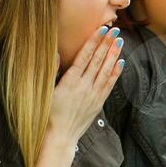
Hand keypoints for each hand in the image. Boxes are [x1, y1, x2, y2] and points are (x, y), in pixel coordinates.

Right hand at [47, 26, 122, 144]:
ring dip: (113, 55)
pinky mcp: (98, 103)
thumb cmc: (48, 114)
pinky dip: (115, 72)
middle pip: (98, 61)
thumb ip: (51, 71)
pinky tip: (120, 62)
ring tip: (120, 41)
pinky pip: (109, 85)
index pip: (85, 56)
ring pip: (106, 71)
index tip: (102, 29)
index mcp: (70, 81)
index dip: (94, 41)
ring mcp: (93, 95)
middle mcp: (84, 86)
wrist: (59, 137)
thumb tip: (56, 53)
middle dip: (107, 44)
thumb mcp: (45, 92)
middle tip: (115, 29)